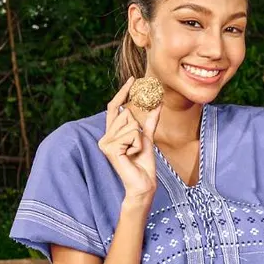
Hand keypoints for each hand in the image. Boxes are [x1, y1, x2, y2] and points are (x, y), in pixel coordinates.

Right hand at [98, 78, 161, 200]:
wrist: (143, 183)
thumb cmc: (143, 163)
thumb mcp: (147, 137)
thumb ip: (149, 120)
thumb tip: (157, 102)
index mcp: (112, 133)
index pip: (115, 107)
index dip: (123, 92)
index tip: (133, 79)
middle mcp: (105, 136)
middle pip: (126, 114)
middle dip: (138, 127)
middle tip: (138, 145)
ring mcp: (105, 142)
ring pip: (131, 124)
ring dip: (140, 138)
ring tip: (135, 152)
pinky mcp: (110, 148)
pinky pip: (132, 134)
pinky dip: (138, 144)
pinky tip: (133, 155)